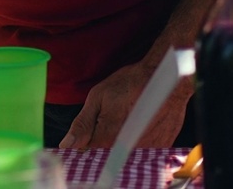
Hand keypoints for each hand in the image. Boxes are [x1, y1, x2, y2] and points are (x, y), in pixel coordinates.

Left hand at [59, 60, 191, 148]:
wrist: (166, 78)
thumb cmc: (130, 84)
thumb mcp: (98, 98)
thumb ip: (82, 124)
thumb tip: (66, 144)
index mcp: (107, 139)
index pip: (87, 153)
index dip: (83, 143)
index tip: (86, 133)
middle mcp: (127, 150)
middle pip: (107, 155)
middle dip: (102, 142)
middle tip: (111, 119)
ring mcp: (147, 151)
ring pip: (125, 153)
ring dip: (121, 142)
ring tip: (127, 118)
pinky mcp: (162, 148)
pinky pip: (144, 151)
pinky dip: (139, 141)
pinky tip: (140, 124)